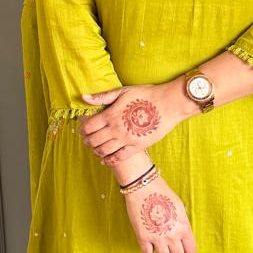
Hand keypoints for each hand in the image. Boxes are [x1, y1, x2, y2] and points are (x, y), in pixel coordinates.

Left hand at [77, 79, 191, 164]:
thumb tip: (84, 97)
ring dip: (96, 151)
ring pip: (104, 150)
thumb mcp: (123, 91)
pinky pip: (119, 157)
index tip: (83, 130)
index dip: (83, 129)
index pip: (89, 126)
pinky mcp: (137, 147)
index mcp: (110, 114)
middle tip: (86, 141)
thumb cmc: (146, 95)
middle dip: (87, 141)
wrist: (169, 104)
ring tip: (95, 149)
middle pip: (94, 140)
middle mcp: (116, 129)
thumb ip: (102, 97)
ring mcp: (126, 140)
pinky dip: (109, 160)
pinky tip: (105, 160)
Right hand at [123, 172, 196, 252]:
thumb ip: (182, 224)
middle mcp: (172, 235)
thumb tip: (182, 235)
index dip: (187, 247)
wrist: (143, 187)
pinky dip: (148, 248)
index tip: (182, 244)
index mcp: (183, 227)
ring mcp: (157, 238)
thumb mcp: (179, 207)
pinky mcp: (142, 238)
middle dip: (174, 249)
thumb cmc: (162, 193)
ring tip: (159, 240)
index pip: (191, 250)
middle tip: (170, 241)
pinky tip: (148, 239)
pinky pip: (148, 252)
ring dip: (162, 250)